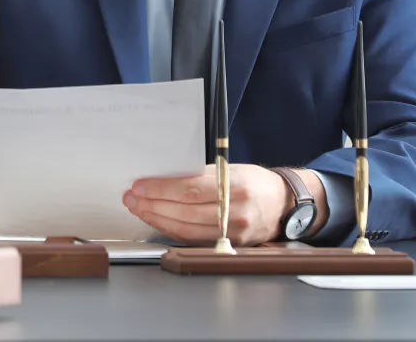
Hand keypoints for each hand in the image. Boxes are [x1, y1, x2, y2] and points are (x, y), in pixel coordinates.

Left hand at [123, 163, 292, 245]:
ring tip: (139, 208)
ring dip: (157, 219)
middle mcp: (234, 211)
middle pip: (183, 212)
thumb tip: (164, 179)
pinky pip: (193, 239)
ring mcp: (232, 232)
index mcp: (234, 185)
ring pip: (185, 229)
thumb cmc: (254, 182)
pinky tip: (157, 221)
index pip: (189, 189)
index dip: (160, 189)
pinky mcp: (228, 245)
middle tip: (132, 198)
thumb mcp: (230, 169)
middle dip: (152, 204)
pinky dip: (171, 230)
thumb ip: (201, 175)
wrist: (283, 204)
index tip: (139, 186)